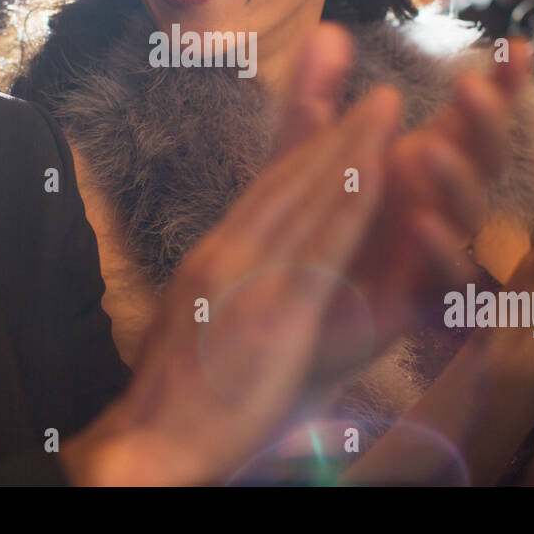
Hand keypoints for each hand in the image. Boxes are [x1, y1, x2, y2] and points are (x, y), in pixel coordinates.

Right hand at [68, 23, 401, 483]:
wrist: (148, 440)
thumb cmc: (176, 398)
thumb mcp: (197, 326)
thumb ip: (225, 290)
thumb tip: (237, 271)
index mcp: (216, 258)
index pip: (267, 191)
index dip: (308, 150)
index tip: (340, 118)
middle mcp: (229, 252)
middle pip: (289, 181)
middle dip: (337, 132)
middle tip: (378, 93)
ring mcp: (251, 278)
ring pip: (307, 199)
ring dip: (351, 148)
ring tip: (386, 107)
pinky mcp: (274, 311)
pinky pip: (320, 248)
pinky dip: (349, 202)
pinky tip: (378, 171)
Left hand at [292, 39, 530, 377]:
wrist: (283, 308)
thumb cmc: (309, 224)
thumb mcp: (304, 155)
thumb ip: (316, 96)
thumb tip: (328, 30)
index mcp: (419, 161)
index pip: (472, 119)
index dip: (502, 85)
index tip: (516, 47)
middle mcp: (437, 202)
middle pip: (485, 158)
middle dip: (487, 121)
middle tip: (469, 87)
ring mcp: (434, 250)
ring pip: (472, 216)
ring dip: (458, 182)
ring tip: (428, 151)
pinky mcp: (420, 300)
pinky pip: (450, 283)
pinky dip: (442, 255)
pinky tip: (421, 226)